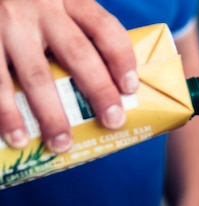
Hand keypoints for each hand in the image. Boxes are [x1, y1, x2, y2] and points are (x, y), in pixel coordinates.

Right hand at [0, 0, 137, 152]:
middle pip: (78, 53)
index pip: (104, 27)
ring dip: (50, 114)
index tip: (131, 88)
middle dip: (98, 90)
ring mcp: (8, 23)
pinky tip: (16, 136)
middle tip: (113, 121)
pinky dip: (6, 112)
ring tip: (61, 144)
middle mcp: (40, 8)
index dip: (121, 58)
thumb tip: (111, 86)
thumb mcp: (56, 4)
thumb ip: (76, 31)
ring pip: (35, 75)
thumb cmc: (28, 3)